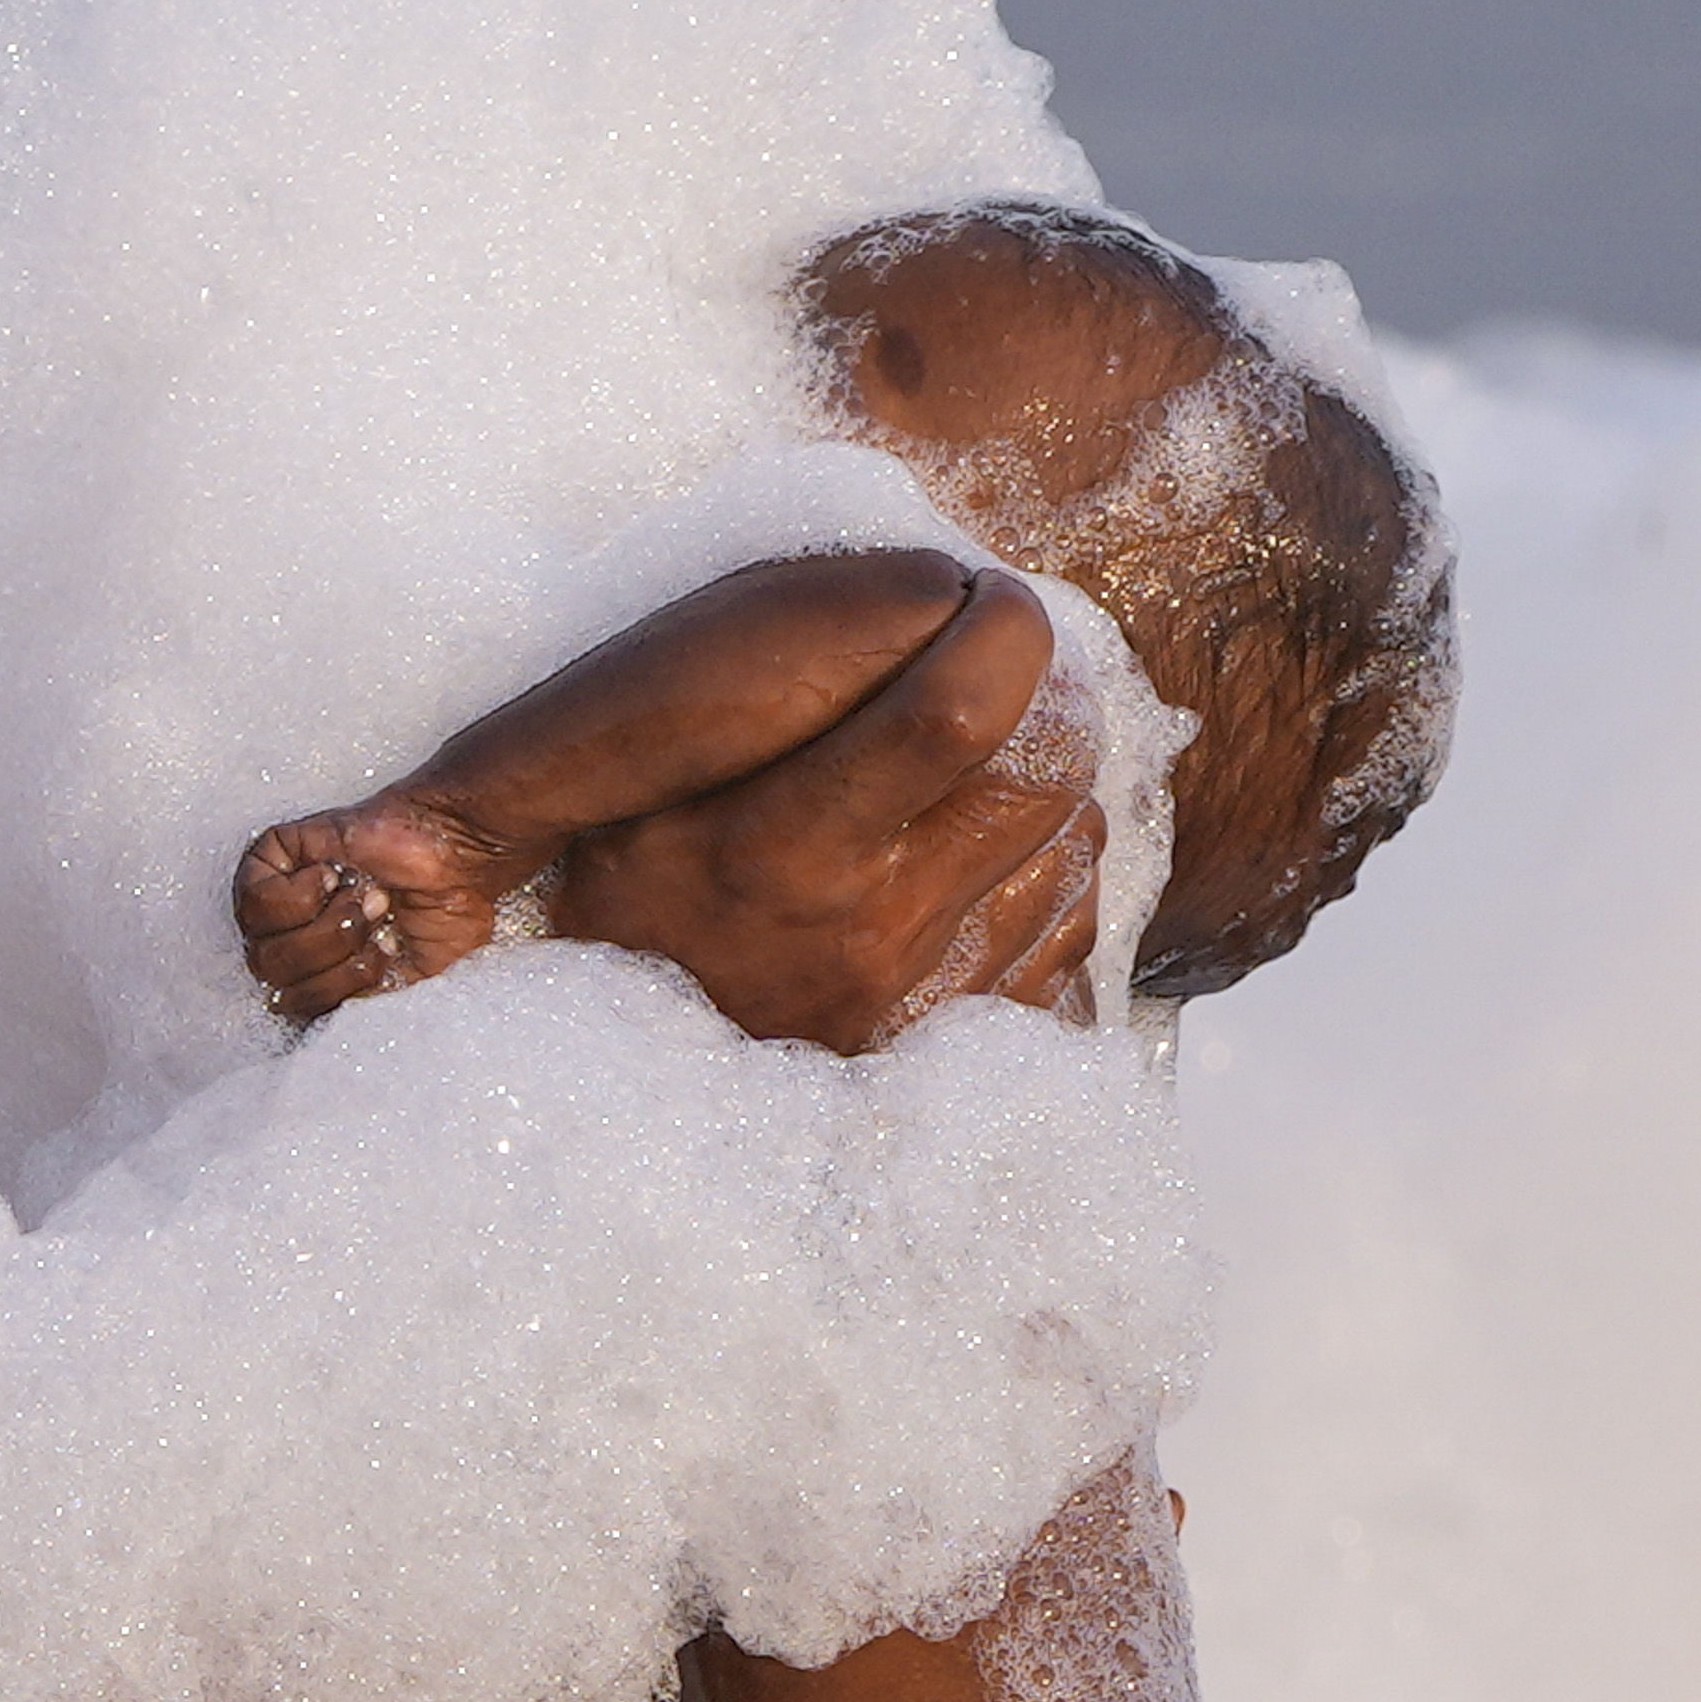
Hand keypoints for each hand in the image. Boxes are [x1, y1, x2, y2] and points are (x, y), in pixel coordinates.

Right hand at [549, 568, 1102, 1053]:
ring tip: (978, 771)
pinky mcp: (971, 1041)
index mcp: (777, 851)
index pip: (953, 714)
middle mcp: (873, 926)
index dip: (998, 633)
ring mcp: (934, 995)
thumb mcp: (626, 815)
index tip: (985, 603)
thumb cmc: (625, 926)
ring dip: (1048, 785)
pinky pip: (1072, 919)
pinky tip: (978, 863)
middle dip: (1045, 695)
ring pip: (1075, 837)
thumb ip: (730, 720)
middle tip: (1001, 672)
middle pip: (1047, 767)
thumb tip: (874, 612)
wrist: (630, 1098)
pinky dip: (1046, 873)